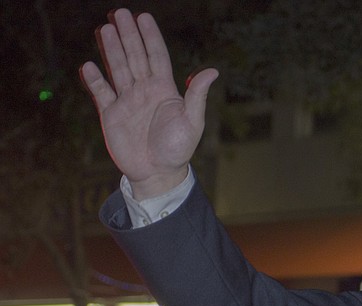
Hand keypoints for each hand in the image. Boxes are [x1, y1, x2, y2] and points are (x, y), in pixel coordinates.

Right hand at [80, 9, 217, 198]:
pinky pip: (101, 92)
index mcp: (164, 89)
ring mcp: (126, 100)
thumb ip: (197, 96)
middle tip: (120, 13)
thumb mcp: (192, 122)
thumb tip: (212, 71)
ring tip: (105, 29)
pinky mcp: (111, 114)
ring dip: (111, 50)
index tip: (144, 17)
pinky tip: (89, 65)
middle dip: (128, 36)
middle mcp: (144, 90)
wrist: (158, 174)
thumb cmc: (178, 149)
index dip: (150, 37)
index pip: (156, 56)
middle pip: (135, 56)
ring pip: (117, 68)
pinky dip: (95, 79)